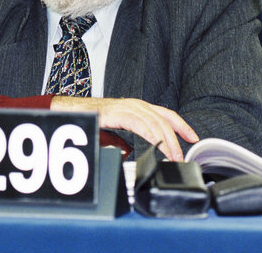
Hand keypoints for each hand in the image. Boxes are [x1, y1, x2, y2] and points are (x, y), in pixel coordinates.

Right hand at [50, 96, 198, 160]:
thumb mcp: (110, 132)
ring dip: (167, 141)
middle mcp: (134, 104)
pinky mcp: (117, 113)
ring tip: (173, 157)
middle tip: (182, 157)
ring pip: (155, 122)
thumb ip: (121, 140)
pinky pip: (141, 124)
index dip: (181, 126)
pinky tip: (158, 146)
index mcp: (135, 108)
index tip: (193, 138)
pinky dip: (152, 136)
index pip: (165, 114)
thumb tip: (129, 152)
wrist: (68, 113)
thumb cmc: (86, 120)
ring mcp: (126, 107)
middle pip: (164, 119)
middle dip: (177, 139)